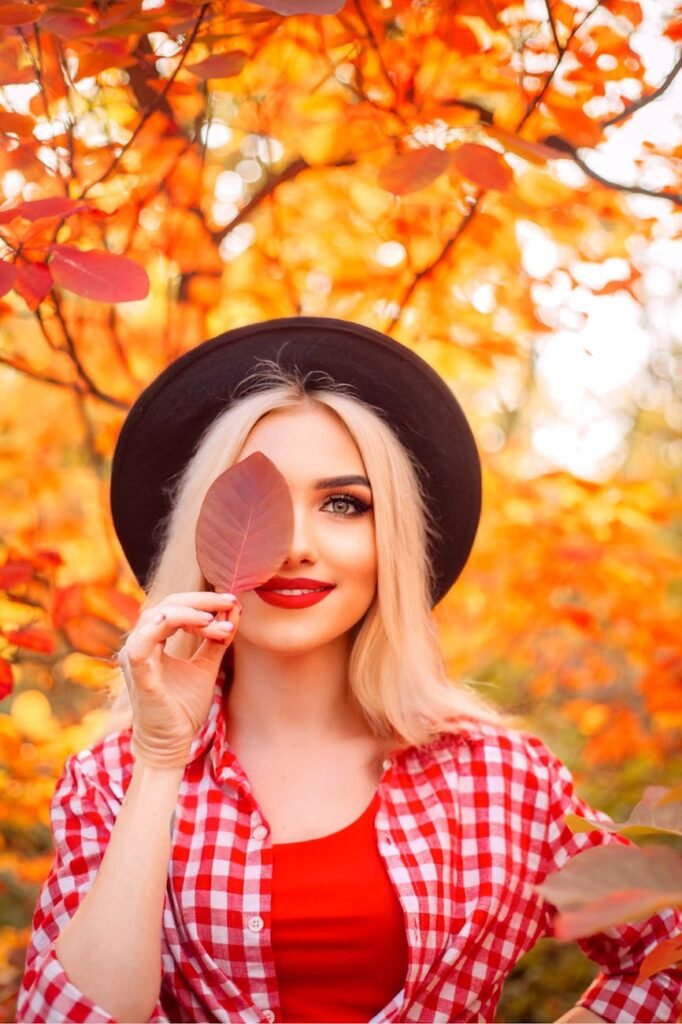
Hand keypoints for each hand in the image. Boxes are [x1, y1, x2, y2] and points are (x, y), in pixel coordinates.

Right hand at [117, 591, 240, 769]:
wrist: (172, 743)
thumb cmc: (183, 706)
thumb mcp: (206, 665)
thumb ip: (216, 639)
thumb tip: (234, 610)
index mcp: (153, 640)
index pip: (176, 606)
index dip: (204, 601)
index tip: (233, 604)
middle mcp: (141, 643)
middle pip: (168, 604)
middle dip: (202, 600)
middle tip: (230, 601)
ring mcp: (136, 657)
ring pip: (157, 616)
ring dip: (190, 613)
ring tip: (216, 619)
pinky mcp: (138, 674)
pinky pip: (143, 642)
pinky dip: (165, 625)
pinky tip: (196, 621)